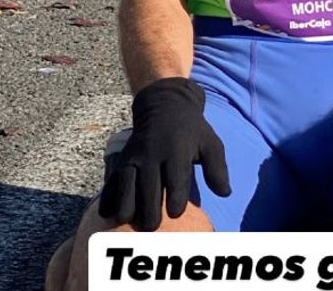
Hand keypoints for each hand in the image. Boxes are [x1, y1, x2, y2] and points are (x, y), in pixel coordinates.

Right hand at [98, 77, 230, 230]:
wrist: (164, 105)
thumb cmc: (192, 130)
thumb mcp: (210, 143)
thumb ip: (217, 168)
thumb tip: (225, 193)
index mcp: (177, 151)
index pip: (175, 178)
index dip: (174, 198)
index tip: (175, 213)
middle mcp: (153, 154)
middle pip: (148, 186)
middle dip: (149, 209)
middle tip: (152, 227)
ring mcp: (134, 157)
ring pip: (126, 184)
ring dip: (126, 205)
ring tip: (130, 222)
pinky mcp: (122, 160)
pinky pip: (112, 180)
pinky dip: (108, 197)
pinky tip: (107, 214)